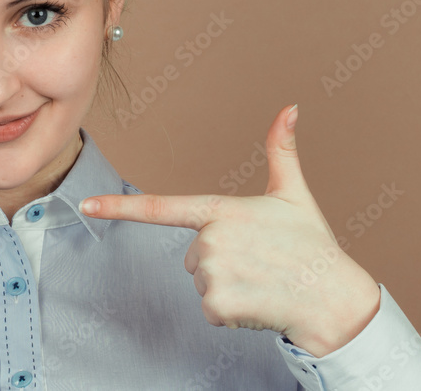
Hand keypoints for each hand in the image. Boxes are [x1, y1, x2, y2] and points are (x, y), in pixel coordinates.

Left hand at [79, 104, 380, 356]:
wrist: (336, 299)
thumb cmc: (313, 245)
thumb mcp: (293, 194)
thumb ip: (282, 151)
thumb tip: (290, 108)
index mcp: (220, 211)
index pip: (159, 208)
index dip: (118, 207)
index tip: (84, 206)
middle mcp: (211, 240)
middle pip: (192, 254)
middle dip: (220, 260)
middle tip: (258, 261)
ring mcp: (213, 273)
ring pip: (201, 281)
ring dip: (227, 286)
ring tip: (261, 281)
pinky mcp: (218, 305)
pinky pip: (210, 309)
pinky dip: (232, 312)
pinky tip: (258, 302)